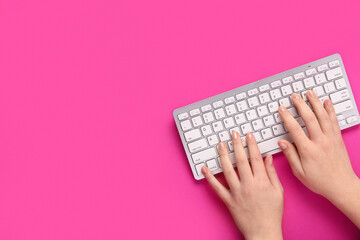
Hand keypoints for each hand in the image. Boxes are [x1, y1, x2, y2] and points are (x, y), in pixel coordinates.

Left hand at [202, 132, 283, 239]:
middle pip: (241, 161)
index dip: (252, 145)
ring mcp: (237, 192)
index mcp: (262, 182)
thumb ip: (272, 174)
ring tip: (221, 144)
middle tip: (233, 134)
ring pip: (228, 170)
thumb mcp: (278, 192)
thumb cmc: (272, 213)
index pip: (256, 158)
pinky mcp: (228, 200)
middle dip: (237, 145)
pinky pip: (217, 187)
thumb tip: (267, 158)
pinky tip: (204, 168)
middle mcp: (248, 185)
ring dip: (223, 156)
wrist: (263, 232)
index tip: (248, 135)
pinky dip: (209, 177)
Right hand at [278, 90, 359, 227]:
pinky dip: (330, 110)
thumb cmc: (320, 181)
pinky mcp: (338, 139)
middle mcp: (320, 142)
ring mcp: (331, 139)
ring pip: (322, 116)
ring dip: (315, 103)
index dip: (286, 117)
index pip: (295, 129)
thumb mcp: (299, 172)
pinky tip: (326, 102)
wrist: (342, 186)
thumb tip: (282, 142)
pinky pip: (334, 121)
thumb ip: (290, 155)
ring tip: (309, 93)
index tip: (281, 109)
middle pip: (309, 118)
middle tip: (294, 96)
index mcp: (308, 150)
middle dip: (300, 105)